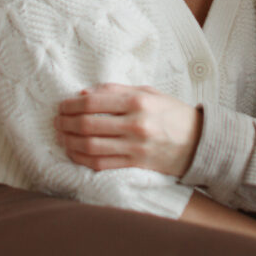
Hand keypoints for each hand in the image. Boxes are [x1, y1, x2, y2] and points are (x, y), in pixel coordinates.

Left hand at [56, 85, 202, 176]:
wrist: (199, 141)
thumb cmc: (171, 113)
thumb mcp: (148, 92)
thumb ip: (115, 90)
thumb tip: (84, 93)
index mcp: (138, 101)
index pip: (93, 102)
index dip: (71, 104)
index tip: (61, 105)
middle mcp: (135, 124)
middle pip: (88, 124)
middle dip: (66, 123)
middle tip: (57, 121)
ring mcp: (135, 147)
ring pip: (91, 146)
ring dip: (70, 142)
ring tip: (61, 136)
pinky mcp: (135, 164)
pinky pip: (101, 164)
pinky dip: (82, 159)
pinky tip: (74, 152)